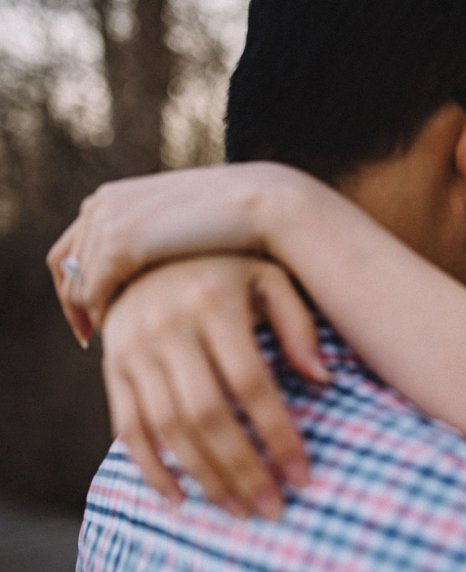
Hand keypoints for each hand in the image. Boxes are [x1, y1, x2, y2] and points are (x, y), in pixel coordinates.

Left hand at [45, 161, 331, 345]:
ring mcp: (108, 223)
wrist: (264, 203)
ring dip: (91, 316)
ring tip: (115, 344)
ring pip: (78, 285)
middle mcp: (102, 206)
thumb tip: (152, 270)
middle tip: (91, 337)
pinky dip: (104, 318)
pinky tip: (125, 338)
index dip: (78, 282)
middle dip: (76, 303)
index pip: (73, 246)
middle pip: (65, 266)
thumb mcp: (184, 228)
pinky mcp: (121, 244)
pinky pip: (95, 294)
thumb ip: (159, 241)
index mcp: (113, 197)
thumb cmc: (237, 222)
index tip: (94, 316)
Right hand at [101, 255, 329, 518]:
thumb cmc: (230, 267)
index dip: (278, 435)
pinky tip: (181, 499)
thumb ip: (298, 323)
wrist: (151, 242)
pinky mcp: (113, 366)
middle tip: (273, 510)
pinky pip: (127, 426)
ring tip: (239, 511)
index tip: (303, 477)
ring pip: (168, 428)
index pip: (252, 384)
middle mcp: (167, 325)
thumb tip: (322, 380)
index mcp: (213, 303)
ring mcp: (133, 347)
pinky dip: (151, 468)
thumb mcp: (270, 276)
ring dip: (205, 477)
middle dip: (243, 469)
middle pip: (208, 415)